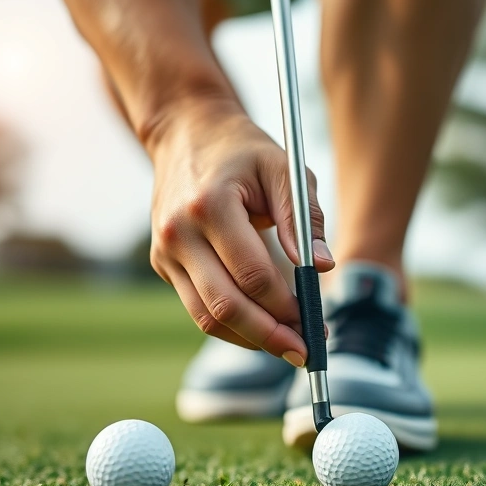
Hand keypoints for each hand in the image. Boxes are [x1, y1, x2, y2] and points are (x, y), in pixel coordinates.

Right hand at [147, 97, 333, 365]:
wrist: (187, 133)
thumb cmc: (244, 151)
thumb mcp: (284, 168)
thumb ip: (304, 218)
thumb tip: (322, 268)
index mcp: (209, 206)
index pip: (252, 274)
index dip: (287, 306)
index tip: (317, 322)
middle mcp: (179, 232)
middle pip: (225, 306)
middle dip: (270, 335)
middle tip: (306, 352)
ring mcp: (165, 251)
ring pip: (207, 318)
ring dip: (251, 339)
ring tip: (289, 346)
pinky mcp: (163, 263)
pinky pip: (198, 310)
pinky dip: (232, 326)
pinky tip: (263, 330)